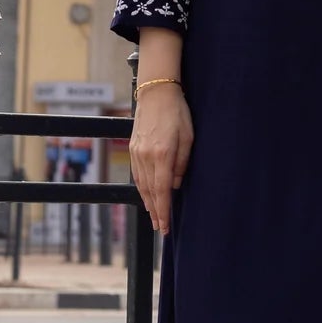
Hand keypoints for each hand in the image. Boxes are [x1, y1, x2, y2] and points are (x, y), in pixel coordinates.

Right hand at [129, 83, 193, 234]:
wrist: (156, 92)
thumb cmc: (177, 113)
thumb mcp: (188, 137)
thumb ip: (181, 163)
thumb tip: (174, 185)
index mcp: (162, 154)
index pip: (162, 190)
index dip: (163, 210)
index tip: (164, 227)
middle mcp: (146, 156)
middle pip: (150, 192)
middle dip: (156, 212)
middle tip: (160, 229)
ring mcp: (137, 153)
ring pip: (142, 185)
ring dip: (148, 202)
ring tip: (154, 217)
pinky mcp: (133, 148)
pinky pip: (137, 174)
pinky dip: (142, 188)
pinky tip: (146, 195)